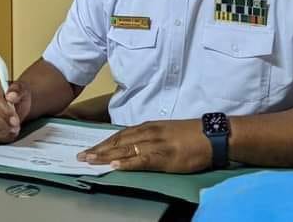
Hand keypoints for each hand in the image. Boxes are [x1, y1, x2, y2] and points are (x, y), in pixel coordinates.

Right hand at [0, 80, 31, 143]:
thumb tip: (11, 95)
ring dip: (1, 132)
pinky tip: (9, 134)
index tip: (14, 117)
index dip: (4, 110)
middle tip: (15, 126)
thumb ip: (18, 90)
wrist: (18, 105)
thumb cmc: (17, 96)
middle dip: (3, 123)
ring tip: (14, 130)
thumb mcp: (23, 89)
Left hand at [77, 119, 211, 172]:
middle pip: (118, 141)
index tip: (89, 149)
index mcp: (148, 127)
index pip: (120, 135)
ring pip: (125, 149)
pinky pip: (142, 159)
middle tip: (81, 156)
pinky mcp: (164, 155)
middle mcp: (148, 132)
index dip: (103, 142)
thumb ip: (149, 137)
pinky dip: (127, 163)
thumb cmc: (191, 135)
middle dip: (98, 149)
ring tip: (90, 160)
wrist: (211, 135)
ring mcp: (155, 143)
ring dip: (106, 155)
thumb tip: (133, 145)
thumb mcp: (166, 132)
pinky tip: (115, 166)